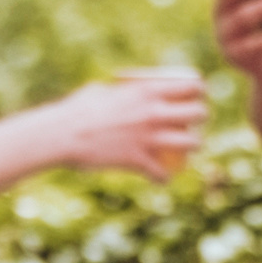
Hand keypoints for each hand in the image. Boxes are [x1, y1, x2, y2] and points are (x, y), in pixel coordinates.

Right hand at [49, 65, 213, 182]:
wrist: (61, 135)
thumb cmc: (75, 110)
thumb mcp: (101, 91)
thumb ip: (119, 90)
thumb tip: (122, 88)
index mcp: (147, 90)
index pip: (192, 84)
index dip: (199, 91)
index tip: (195, 97)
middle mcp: (154, 112)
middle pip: (199, 113)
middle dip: (201, 119)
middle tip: (190, 125)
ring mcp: (149, 137)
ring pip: (191, 144)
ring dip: (190, 149)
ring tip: (182, 152)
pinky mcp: (138, 159)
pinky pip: (161, 172)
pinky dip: (161, 178)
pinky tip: (159, 178)